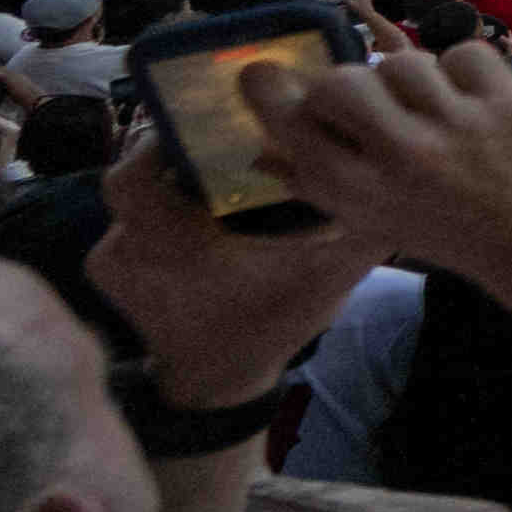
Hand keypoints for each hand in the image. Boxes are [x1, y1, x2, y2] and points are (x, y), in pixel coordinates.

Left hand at [82, 122, 375, 413]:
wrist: (218, 385)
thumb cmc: (266, 327)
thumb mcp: (323, 281)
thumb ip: (360, 235)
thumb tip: (402, 184)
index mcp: (169, 244)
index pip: (135, 172)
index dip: (161, 141)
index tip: (210, 126)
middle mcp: (127, 248)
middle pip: (134, 176)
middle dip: (173, 156)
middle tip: (221, 143)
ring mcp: (110, 261)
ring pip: (130, 200)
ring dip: (167, 184)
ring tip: (215, 174)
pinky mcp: (109, 271)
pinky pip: (126, 223)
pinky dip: (156, 212)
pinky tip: (196, 211)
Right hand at [254, 41, 511, 313]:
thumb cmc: (452, 231)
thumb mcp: (376, 221)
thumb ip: (319, 183)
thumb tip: (262, 151)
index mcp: (362, 194)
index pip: (294, 128)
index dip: (269, 94)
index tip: (260, 73)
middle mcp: (403, 157)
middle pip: (341, 82)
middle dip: (345, 83)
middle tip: (369, 100)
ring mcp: (458, 126)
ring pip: (403, 62)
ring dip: (410, 78)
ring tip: (429, 104)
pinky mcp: (507, 102)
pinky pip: (464, 54)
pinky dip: (464, 70)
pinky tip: (472, 98)